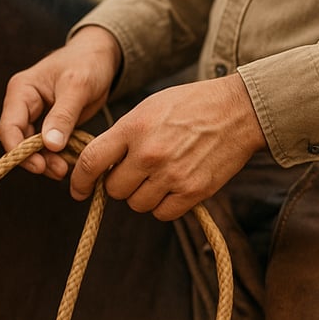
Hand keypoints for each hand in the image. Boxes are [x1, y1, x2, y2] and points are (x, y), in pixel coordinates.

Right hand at [0, 26, 121, 179]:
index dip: (18, 150)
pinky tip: (70, 161)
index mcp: (21, 90)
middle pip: (18, 140)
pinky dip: (57, 155)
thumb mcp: (78, 86)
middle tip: (58, 171)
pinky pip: (47, 144)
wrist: (100, 55)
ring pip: (32, 146)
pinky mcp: (49, 123)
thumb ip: (63, 115)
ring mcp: (35, 115)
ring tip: (65, 170)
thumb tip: (50, 145)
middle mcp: (23, 104)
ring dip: (47, 160)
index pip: (9, 126)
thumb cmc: (87, 62)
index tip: (39, 166)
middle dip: (35, 158)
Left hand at [70, 75, 267, 219]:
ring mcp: (172, 175)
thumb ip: (121, 136)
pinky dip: (163, 206)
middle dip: (118, 184)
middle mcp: (149, 154)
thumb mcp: (147, 108)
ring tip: (158, 176)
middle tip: (134, 172)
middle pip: (114, 189)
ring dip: (141, 195)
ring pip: (136, 204)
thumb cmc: (189, 106)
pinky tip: (172, 187)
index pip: (91, 162)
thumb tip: (98, 165)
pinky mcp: (194, 191)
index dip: (79, 181)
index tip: (79, 190)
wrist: (239, 110)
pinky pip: (162, 213)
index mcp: (133, 128)